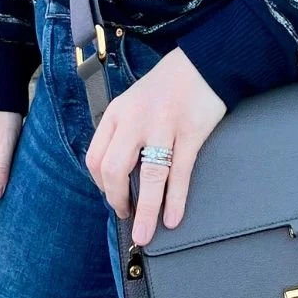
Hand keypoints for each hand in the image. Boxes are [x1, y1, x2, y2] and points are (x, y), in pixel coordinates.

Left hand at [84, 47, 226, 246]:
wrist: (202, 63)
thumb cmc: (166, 87)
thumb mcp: (132, 103)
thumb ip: (122, 133)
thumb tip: (119, 176)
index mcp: (117, 114)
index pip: (95, 157)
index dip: (100, 185)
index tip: (112, 199)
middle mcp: (135, 120)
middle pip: (114, 169)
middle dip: (117, 201)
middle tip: (126, 217)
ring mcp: (163, 127)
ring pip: (149, 176)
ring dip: (145, 211)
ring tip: (145, 234)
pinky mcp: (190, 133)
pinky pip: (179, 173)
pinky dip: (174, 200)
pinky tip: (172, 218)